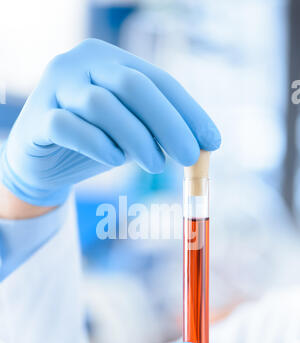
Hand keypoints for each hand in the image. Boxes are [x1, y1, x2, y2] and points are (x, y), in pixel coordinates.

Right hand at [0, 39, 220, 206]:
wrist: (41, 159)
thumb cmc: (92, 142)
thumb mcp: (129, 134)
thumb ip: (157, 132)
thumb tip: (203, 146)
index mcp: (110, 60)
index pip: (158, 80)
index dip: (189, 112)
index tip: (212, 142)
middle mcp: (81, 63)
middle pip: (133, 86)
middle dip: (168, 124)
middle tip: (189, 158)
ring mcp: (55, 87)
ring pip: (101, 104)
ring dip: (136, 138)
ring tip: (155, 165)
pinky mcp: (38, 116)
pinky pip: (70, 127)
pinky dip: (98, 145)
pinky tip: (115, 159)